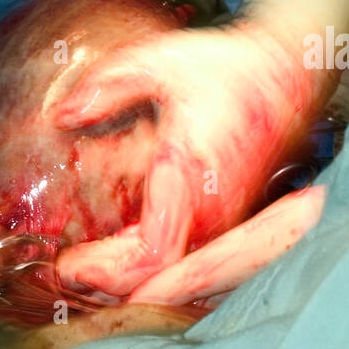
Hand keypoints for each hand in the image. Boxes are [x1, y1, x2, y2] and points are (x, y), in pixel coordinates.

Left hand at [51, 20, 327, 298]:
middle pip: (161, 282)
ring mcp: (229, 220)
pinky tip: (123, 258)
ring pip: (181, 280)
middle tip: (67, 273)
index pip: (152, 254)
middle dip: (112, 288)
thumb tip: (62, 114)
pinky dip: (157, 273)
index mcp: (190, 173)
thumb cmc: (222, 66)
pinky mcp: (234, 220)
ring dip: (134, 285)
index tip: (69, 263)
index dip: (110, 270)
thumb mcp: (156, 60)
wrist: (287, 72)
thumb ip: (107, 84)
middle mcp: (215, 209)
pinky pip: (197, 265)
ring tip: (87, 273)